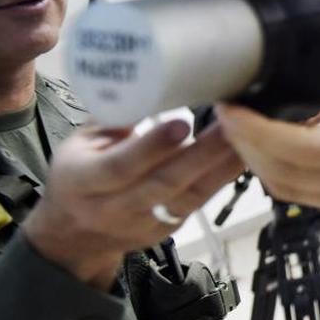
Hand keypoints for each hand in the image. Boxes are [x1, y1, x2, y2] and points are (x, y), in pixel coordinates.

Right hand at [22, 118, 242, 288]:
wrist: (74, 235)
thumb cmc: (77, 175)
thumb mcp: (80, 142)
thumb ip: (113, 118)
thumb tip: (148, 84)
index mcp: (83, 181)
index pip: (121, 166)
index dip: (152, 146)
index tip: (182, 122)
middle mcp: (113, 208)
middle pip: (163, 183)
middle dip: (202, 153)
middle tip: (230, 123)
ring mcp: (142, 223)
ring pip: (187, 197)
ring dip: (220, 167)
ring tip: (245, 137)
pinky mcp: (166, 230)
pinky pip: (197, 204)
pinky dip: (220, 180)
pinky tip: (239, 157)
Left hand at [217, 0, 319, 219]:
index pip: (301, 147)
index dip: (257, 131)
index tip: (232, 106)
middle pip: (281, 172)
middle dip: (244, 142)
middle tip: (226, 108)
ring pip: (286, 189)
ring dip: (257, 160)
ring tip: (241, 125)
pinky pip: (303, 197)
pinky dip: (279, 173)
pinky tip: (272, 145)